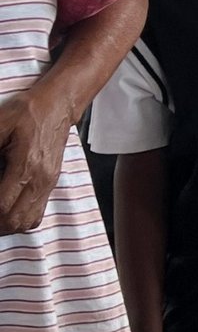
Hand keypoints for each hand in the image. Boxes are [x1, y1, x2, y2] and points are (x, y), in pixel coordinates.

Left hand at [0, 87, 73, 233]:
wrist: (58, 106)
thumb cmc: (29, 112)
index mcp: (26, 165)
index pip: (2, 204)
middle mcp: (40, 179)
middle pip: (15, 220)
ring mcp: (48, 183)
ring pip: (28, 221)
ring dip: (8, 225)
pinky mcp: (51, 182)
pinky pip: (37, 213)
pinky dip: (21, 220)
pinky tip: (8, 212)